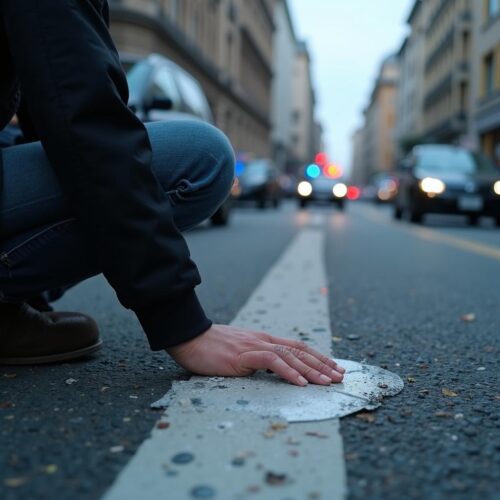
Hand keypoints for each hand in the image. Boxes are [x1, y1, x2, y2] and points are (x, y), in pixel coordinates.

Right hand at [166, 324, 344, 385]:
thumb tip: (271, 369)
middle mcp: (264, 340)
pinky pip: (271, 362)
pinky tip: (300, 383)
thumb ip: (256, 358)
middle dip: (322, 363)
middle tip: (340, 375)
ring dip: (311, 369)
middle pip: (300, 350)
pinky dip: (288, 372)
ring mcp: (254, 346)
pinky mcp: (243, 355)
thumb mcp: (238, 352)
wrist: (189, 337)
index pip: (297, 346)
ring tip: (327, 382)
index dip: (317, 356)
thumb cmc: (211, 347)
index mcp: (263, 340)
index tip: (333, 366)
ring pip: (290, 356)